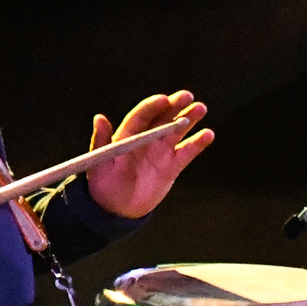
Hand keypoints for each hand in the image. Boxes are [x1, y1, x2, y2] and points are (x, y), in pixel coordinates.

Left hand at [85, 90, 215, 219]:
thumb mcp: (98, 163)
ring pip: (177, 130)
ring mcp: (161, 150)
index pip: (141, 116)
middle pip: (162, 118)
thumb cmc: (102, 183)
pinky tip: (208, 134)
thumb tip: (99, 118)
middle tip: (187, 96)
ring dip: (189, 118)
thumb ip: (101, 140)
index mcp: (128, 135)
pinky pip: (187, 151)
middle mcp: (146, 139)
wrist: (116, 208)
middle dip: (175, 106)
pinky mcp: (172, 165)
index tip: (164, 100)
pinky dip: (197, 143)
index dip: (152, 106)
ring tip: (200, 108)